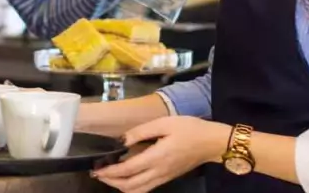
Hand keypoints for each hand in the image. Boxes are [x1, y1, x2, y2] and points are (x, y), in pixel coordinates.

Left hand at [92, 116, 229, 192]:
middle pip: (129, 186)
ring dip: (120, 187)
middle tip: (97, 173)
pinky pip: (146, 189)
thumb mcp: (164, 123)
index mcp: (156, 157)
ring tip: (109, 177)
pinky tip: (126, 177)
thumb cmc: (189, 129)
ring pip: (137, 191)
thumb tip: (122, 140)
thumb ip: (140, 132)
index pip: (127, 170)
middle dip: (111, 182)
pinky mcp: (167, 178)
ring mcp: (164, 178)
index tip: (96, 169)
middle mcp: (159, 172)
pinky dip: (132, 187)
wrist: (212, 143)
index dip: (109, 172)